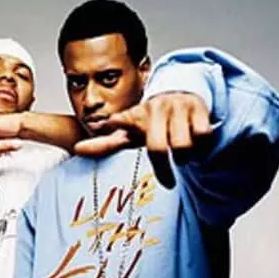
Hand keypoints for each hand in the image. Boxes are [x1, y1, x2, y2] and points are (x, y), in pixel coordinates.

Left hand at [74, 92, 211, 187]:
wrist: (182, 96)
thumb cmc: (152, 123)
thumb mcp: (129, 133)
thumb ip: (105, 144)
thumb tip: (77, 149)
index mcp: (134, 116)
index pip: (122, 121)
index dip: (116, 124)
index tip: (103, 130)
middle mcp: (154, 109)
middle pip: (157, 148)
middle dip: (163, 169)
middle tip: (167, 181)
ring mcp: (176, 106)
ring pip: (182, 145)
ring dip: (184, 156)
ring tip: (182, 154)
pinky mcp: (197, 107)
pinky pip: (202, 135)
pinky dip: (202, 145)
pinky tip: (196, 141)